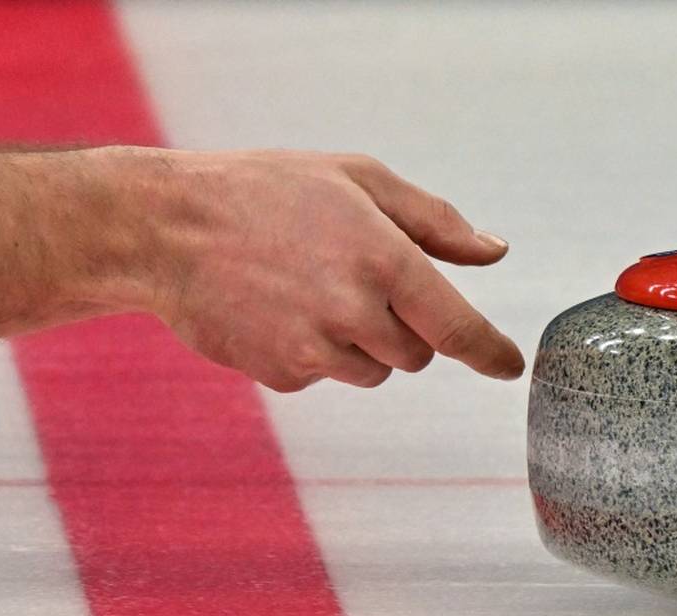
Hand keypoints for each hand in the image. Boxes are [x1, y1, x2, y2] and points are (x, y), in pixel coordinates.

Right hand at [128, 148, 524, 391]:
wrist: (167, 229)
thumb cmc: (267, 191)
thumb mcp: (358, 179)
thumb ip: (434, 221)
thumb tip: (494, 251)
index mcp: (384, 259)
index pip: (457, 327)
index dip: (490, 352)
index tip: (509, 367)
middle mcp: (355, 312)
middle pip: (416, 354)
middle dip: (401, 326)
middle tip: (353, 280)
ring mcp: (315, 350)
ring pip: (373, 370)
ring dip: (359, 342)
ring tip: (308, 289)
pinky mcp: (281, 376)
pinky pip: (323, 376)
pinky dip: (313, 352)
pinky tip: (277, 308)